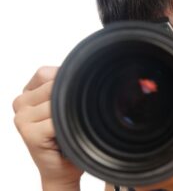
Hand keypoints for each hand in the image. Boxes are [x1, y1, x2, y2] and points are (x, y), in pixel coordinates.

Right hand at [13, 66, 83, 190]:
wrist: (62, 169)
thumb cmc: (67, 136)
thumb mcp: (66, 106)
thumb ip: (65, 88)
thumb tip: (82, 72)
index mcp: (28, 94)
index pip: (47, 73)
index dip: (67, 83)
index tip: (78, 98)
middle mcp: (21, 103)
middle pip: (53, 86)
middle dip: (71, 99)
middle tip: (77, 115)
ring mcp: (22, 118)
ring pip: (56, 103)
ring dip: (70, 114)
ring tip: (72, 126)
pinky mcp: (29, 133)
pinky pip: (56, 121)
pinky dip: (68, 127)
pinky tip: (68, 134)